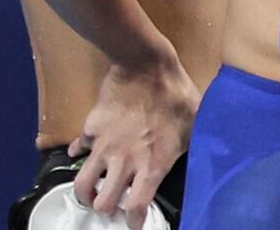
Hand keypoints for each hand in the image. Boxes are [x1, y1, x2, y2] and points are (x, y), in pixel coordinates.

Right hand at [67, 56, 198, 229]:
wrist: (146, 65)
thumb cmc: (177, 93)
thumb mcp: (193, 122)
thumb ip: (190, 143)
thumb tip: (200, 154)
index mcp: (152, 164)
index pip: (136, 208)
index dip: (133, 223)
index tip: (133, 225)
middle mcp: (124, 162)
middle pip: (104, 203)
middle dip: (107, 209)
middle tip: (113, 202)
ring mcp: (104, 146)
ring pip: (83, 185)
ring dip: (87, 192)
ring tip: (95, 188)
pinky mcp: (90, 129)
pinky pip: (79, 148)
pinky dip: (80, 154)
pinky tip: (86, 151)